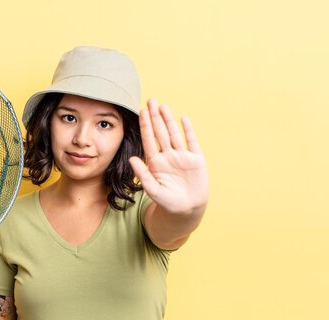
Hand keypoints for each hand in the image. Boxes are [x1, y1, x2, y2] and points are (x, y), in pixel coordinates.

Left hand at [129, 99, 208, 213]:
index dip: (145, 125)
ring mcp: (182, 156)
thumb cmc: (168, 201)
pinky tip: (183, 119)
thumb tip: (132, 159)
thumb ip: (143, 174)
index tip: (140, 111)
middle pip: (160, 133)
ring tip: (162, 106)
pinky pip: (192, 142)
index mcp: (156, 162)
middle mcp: (168, 156)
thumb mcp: (153, 190)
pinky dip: (188, 130)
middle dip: (155, 117)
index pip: (149, 140)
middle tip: (150, 101)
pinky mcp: (196, 159)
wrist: (187, 209)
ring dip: (168, 120)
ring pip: (174, 134)